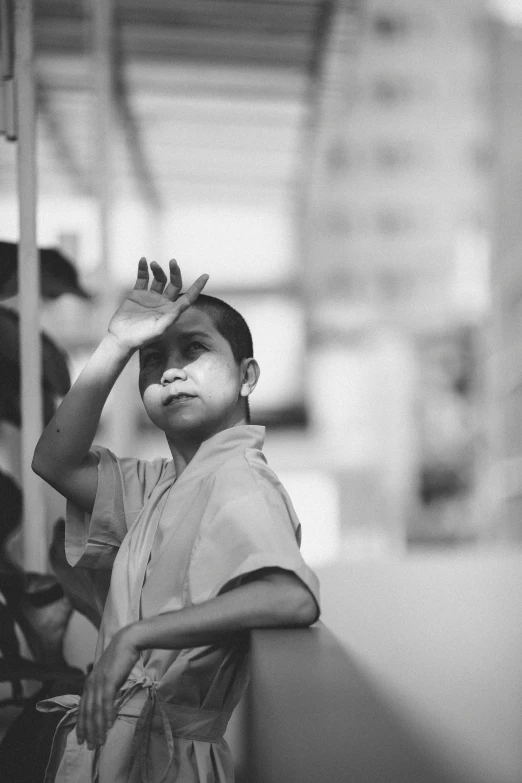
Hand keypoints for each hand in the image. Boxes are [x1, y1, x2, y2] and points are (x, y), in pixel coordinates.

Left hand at [76, 626, 139, 748]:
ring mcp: (99, 682)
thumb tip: (108, 701)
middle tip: (90, 746)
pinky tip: (109, 726)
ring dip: (97, 727)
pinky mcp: (109, 680)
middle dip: (88, 731)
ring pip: (95, 710)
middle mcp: (91, 683)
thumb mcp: (110, 674)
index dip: (81, 724)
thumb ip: (106, 686)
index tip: (81, 738)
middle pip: (87, 712)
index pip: (82, 707)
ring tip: (100, 741)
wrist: (128, 640)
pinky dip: (107, 715)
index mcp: (90, 682)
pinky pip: (106, 702)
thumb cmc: (122, 657)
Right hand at [108, 258, 208, 351]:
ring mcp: (150, 297)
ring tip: (154, 264)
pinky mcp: (137, 294)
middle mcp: (163, 303)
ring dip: (158, 270)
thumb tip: (183, 305)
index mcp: (171, 311)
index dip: (197, 287)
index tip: (206, 276)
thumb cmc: (141, 337)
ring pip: (159, 279)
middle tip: (173, 262)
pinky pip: (142, 278)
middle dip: (175, 272)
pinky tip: (143, 261)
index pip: (188, 297)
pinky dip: (143, 269)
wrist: (121, 338)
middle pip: (174, 284)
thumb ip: (171, 318)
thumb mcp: (158, 329)